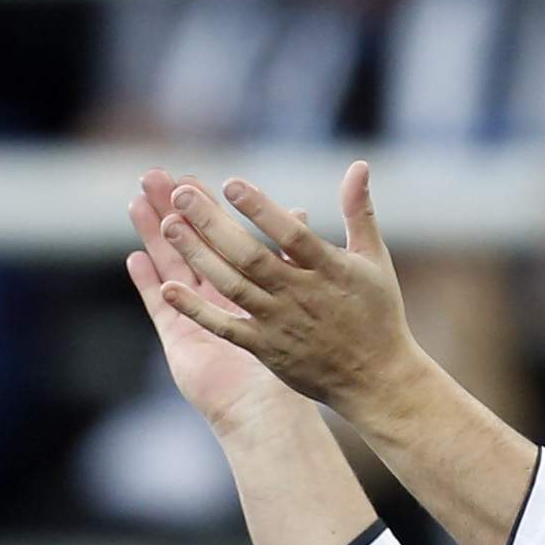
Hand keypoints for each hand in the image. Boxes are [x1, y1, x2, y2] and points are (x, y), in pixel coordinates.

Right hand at [126, 170, 301, 443]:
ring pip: (172, 267)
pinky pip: (162, 307)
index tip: (191, 176)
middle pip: (190, 245)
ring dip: (154, 237)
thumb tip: (300, 214)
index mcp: (248, 285)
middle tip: (153, 175)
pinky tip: (135, 258)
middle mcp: (220, 297)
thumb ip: (295, 257)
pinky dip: (148, 283)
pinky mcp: (181, 341)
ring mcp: (196, 317)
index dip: (206, 208)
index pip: (222, 237)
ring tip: (138, 204)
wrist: (272, 411)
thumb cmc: (297, 359)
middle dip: (173, 211)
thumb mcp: (302, 298)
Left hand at [146, 162, 423, 420]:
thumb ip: (359, 211)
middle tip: (180, 194)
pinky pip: (225, 328)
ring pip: (232, 286)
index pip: (291, 235)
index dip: (261, 209)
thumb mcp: (374, 259)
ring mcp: (280, 323)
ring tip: (168, 225)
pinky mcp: (266, 349)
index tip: (231, 183)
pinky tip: (166, 287)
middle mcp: (301, 295)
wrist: (376, 380)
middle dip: (213, 224)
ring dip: (198, 256)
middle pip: (250, 256)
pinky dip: (196, 309)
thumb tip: (358, 165)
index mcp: (330, 270)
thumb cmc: (377, 313)